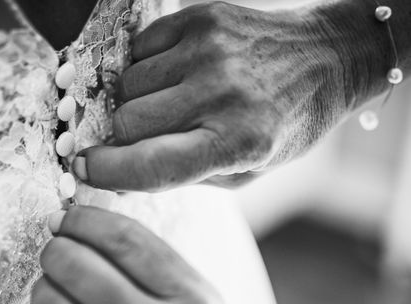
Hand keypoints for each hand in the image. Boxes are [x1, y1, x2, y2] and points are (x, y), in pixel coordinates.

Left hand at [17, 206, 277, 303]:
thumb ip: (157, 267)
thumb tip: (93, 227)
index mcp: (190, 302)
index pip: (126, 240)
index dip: (85, 220)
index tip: (67, 218)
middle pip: (80, 266)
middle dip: (56, 250)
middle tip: (54, 252)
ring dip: (42, 289)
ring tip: (52, 292)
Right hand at [72, 1, 349, 191]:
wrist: (326, 58)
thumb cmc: (282, 126)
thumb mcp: (243, 172)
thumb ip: (182, 176)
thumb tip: (118, 172)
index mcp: (236, 143)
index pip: (151, 165)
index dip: (107, 172)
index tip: (84, 169)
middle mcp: (221, 94)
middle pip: (126, 122)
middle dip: (123, 137)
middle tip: (140, 138)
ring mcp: (209, 51)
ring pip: (127, 86)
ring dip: (134, 102)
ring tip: (169, 104)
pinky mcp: (200, 19)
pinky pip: (138, 51)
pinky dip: (144, 70)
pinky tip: (173, 77)